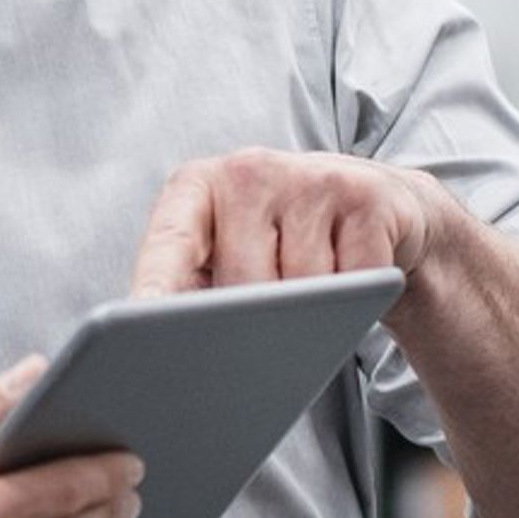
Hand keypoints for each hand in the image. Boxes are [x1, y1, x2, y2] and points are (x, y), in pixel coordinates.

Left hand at [129, 148, 462, 298]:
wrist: (375, 203)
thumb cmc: (280, 240)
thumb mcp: (228, 251)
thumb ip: (194, 289)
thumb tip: (175, 347)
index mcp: (197, 186)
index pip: (169, 241)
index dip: (155, 284)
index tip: (142, 321)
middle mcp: (249, 170)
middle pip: (243, 283)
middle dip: (254, 323)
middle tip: (263, 329)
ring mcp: (310, 177)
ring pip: (303, 288)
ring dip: (311, 312)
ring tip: (312, 292)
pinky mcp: (367, 197)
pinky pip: (355, 281)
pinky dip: (357, 299)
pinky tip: (352, 279)